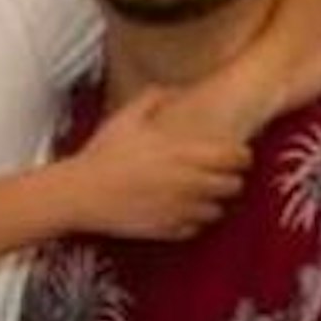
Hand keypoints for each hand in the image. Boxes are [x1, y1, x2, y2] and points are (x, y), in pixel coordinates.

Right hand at [70, 87, 247, 239]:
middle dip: (228, 179)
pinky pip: (196, 228)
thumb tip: (176, 89)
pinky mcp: (170, 231)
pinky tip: (175, 210)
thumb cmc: (103, 154)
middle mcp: (191, 184)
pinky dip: (191, 221)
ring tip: (194, 194)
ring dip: (211, 202)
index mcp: (186, 153)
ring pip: (218, 210)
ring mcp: (182, 210)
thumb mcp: (127, 118)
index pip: (239, 157)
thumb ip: (155, 98)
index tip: (231, 153)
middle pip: (235, 186)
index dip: (240, 155)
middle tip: (214, 174)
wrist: (81, 194)